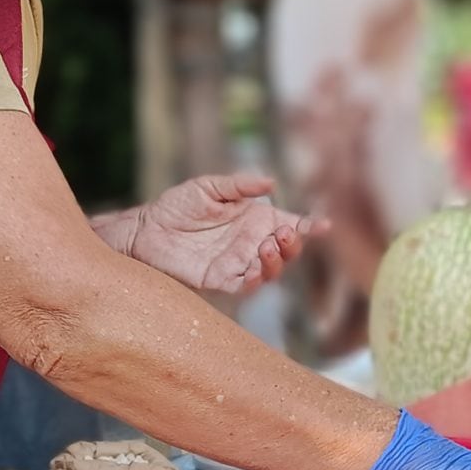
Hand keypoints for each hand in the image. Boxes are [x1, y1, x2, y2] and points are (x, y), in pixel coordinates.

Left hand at [107, 172, 324, 294]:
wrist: (147, 228)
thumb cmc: (178, 205)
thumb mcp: (210, 186)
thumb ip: (239, 185)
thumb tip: (271, 183)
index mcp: (255, 221)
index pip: (290, 225)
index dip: (310, 227)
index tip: (324, 225)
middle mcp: (251, 244)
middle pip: (285, 251)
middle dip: (292, 244)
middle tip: (283, 233)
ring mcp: (237, 264)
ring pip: (269, 271)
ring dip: (276, 261)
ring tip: (268, 244)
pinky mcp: (219, 280)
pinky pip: (243, 286)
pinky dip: (254, 280)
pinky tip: (254, 269)